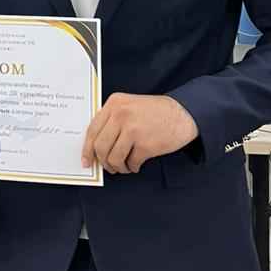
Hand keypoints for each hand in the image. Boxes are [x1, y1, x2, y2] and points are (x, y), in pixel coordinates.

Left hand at [81, 93, 198, 174]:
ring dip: (118, 167)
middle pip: (101, 147)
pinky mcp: (146, 144)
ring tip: (125, 166)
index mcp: (114, 103)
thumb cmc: (155, 112)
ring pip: (114, 158)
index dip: (87, 149)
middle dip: (104, 162)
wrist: (183, 113)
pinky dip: (132, 167)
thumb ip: (112, 121)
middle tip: (110, 167)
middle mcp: (121, 114)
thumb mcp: (129, 106)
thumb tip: (95, 148)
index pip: (92, 130)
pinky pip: (131, 163)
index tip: (87, 161)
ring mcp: (133, 129)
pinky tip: (137, 165)